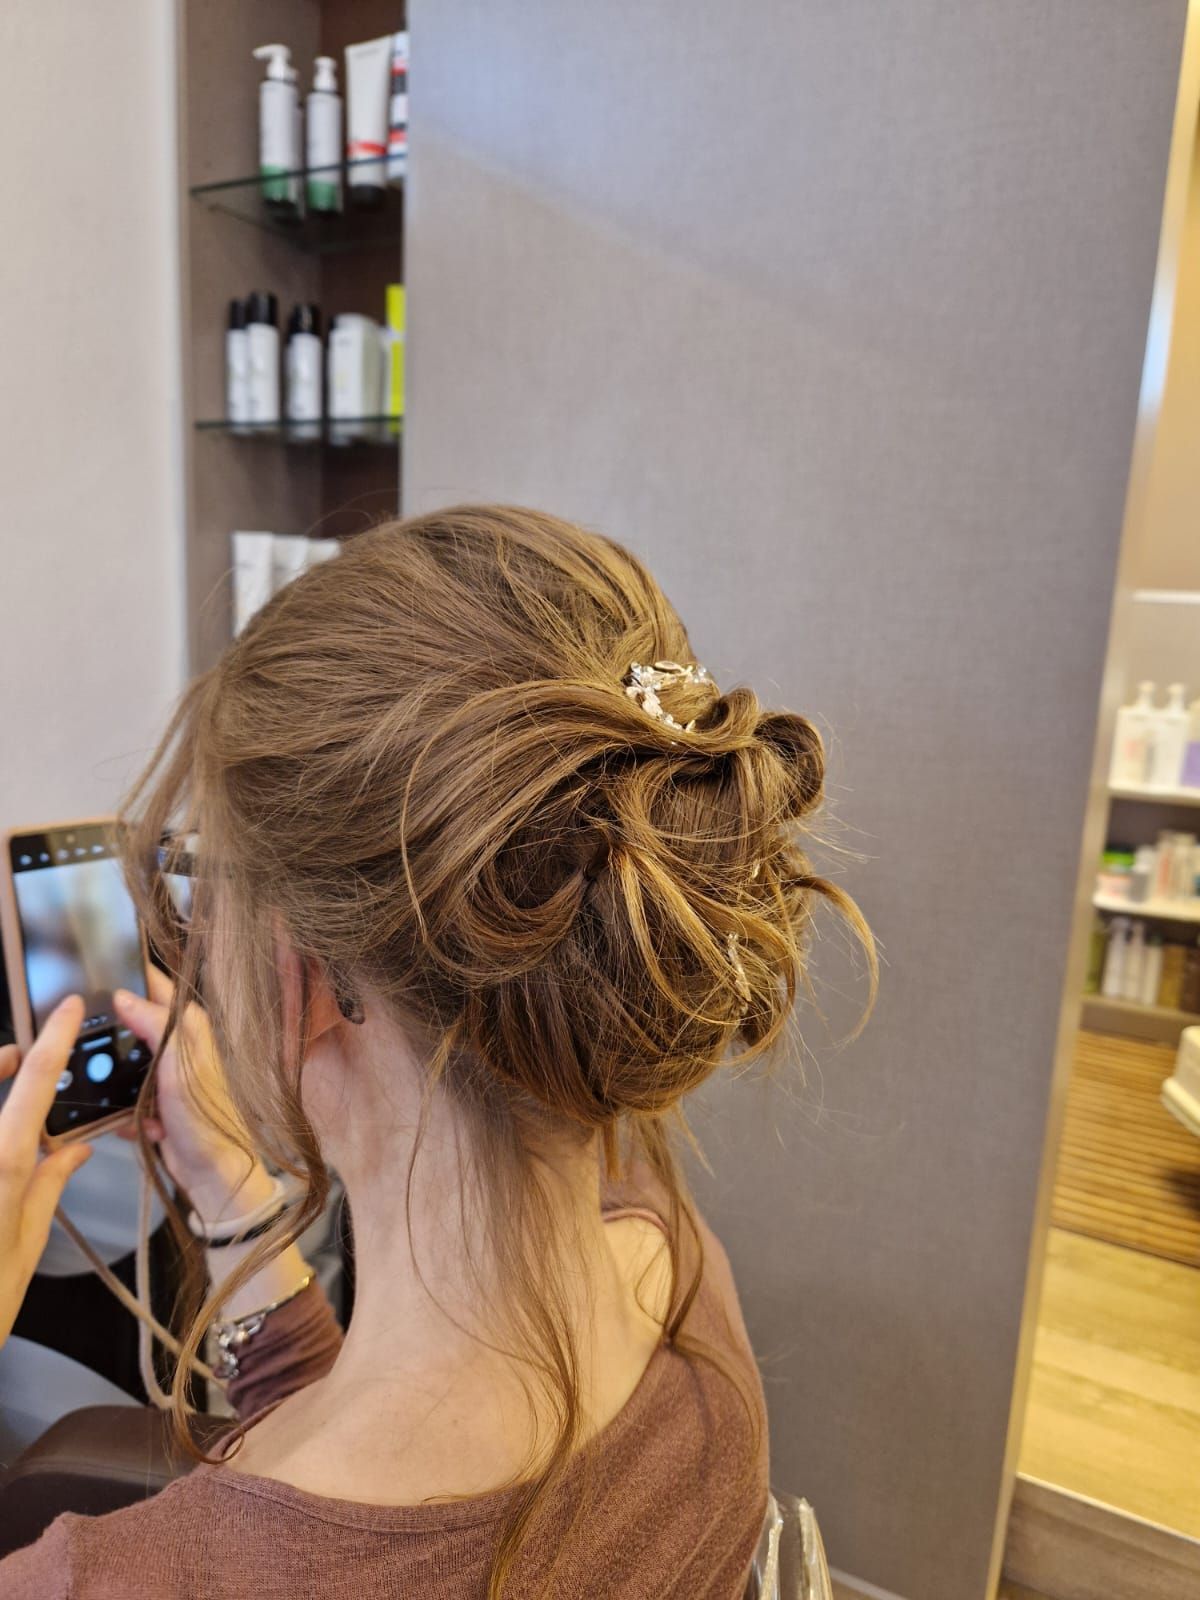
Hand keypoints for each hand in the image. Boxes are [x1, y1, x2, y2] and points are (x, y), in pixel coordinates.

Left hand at [0, 996, 93, 1345]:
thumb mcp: (25, 1248)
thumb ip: (48, 1187)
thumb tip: (75, 1149)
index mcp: (1, 1165)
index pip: (33, 1080)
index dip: (54, 1038)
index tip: (68, 1009)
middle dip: (3, 1064)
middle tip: (20, 1062)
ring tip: (8, 1101)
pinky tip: (4, 1160)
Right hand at [114, 969, 274, 1224]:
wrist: (213, 1171)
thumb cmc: (204, 1113)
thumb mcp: (178, 1063)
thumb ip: (155, 1024)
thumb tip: (124, 994)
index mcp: (190, 1027)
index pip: (157, 988)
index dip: (133, 977)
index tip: (99, 975)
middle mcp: (178, 1046)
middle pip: (133, 1027)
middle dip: (116, 1041)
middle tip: (97, 1051)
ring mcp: (165, 1077)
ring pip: (124, 1068)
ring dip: (122, 1088)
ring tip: (133, 1103)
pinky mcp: (154, 1104)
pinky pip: (125, 1101)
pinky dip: (129, 1115)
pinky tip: (146, 1128)